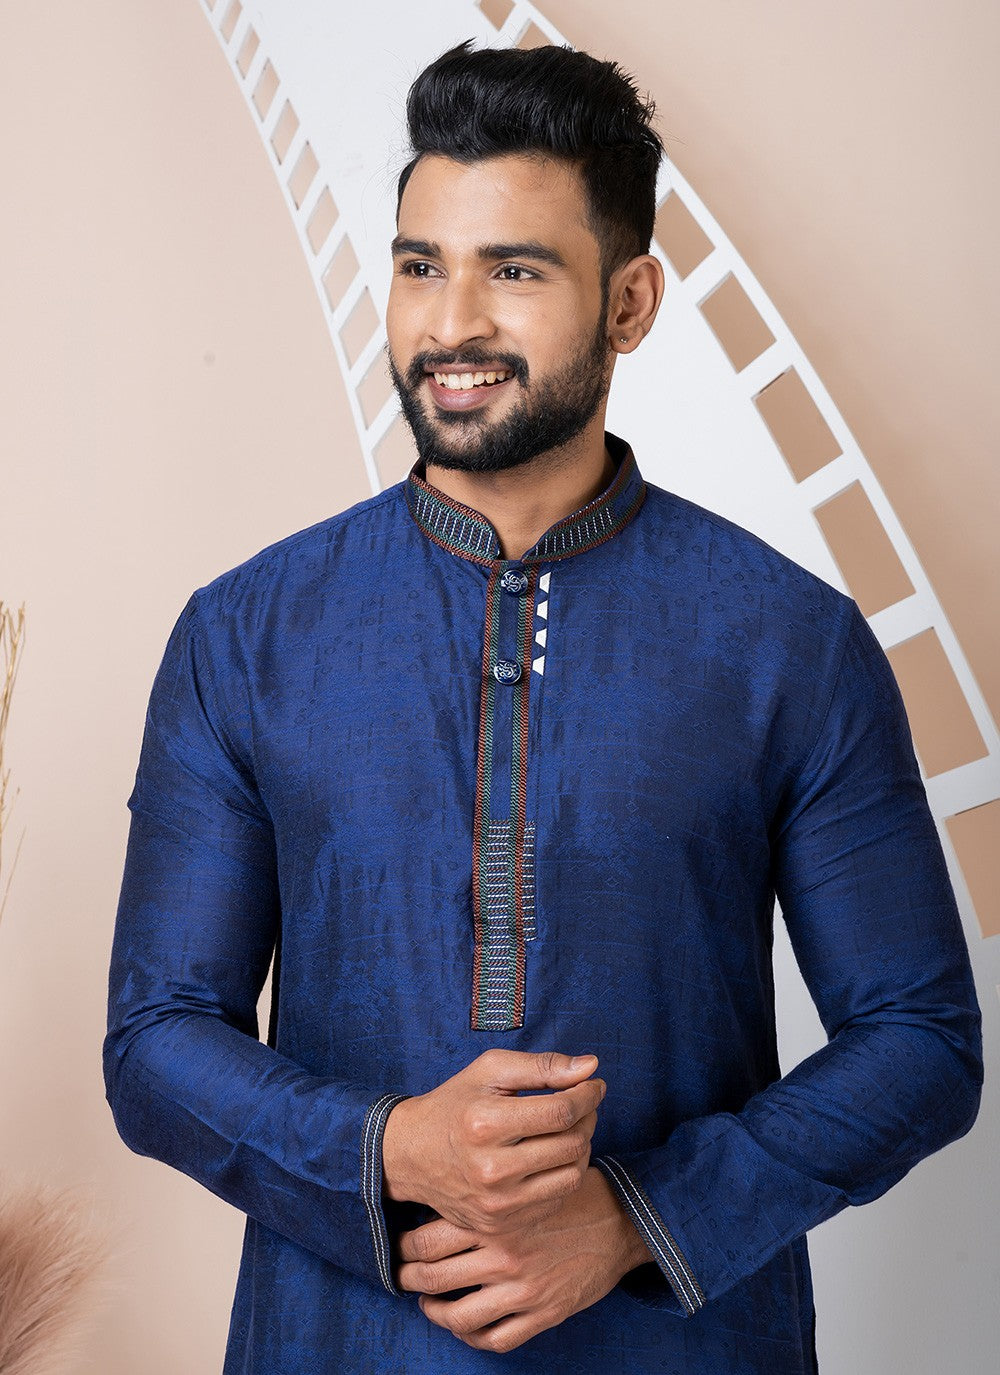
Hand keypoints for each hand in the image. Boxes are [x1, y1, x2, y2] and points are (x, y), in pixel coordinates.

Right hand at [381, 1049, 605, 1233]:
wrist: (412, 1155)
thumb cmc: (456, 1104)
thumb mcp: (490, 1071)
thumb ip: (542, 1066)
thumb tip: (591, 1065)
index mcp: (485, 1124)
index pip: (561, 1111)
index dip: (587, 1094)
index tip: (594, 1084)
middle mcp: (491, 1169)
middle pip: (571, 1144)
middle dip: (588, 1117)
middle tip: (584, 1103)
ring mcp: (497, 1203)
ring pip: (572, 1176)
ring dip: (583, 1147)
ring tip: (572, 1128)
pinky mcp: (502, 1224)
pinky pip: (556, 1200)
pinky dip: (565, 1174)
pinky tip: (554, 1155)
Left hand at [397, 1166, 653, 1352]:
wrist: (621, 1221)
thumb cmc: (571, 1193)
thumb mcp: (528, 1178)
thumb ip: (491, 1189)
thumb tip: (445, 1189)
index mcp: (498, 1219)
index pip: (430, 1238)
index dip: (407, 1243)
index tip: (402, 1243)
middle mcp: (505, 1256)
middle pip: (436, 1277)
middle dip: (411, 1278)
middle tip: (403, 1274)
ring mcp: (524, 1290)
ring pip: (459, 1315)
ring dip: (435, 1312)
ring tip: (427, 1303)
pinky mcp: (543, 1314)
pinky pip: (496, 1339)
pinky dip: (472, 1336)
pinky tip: (463, 1324)